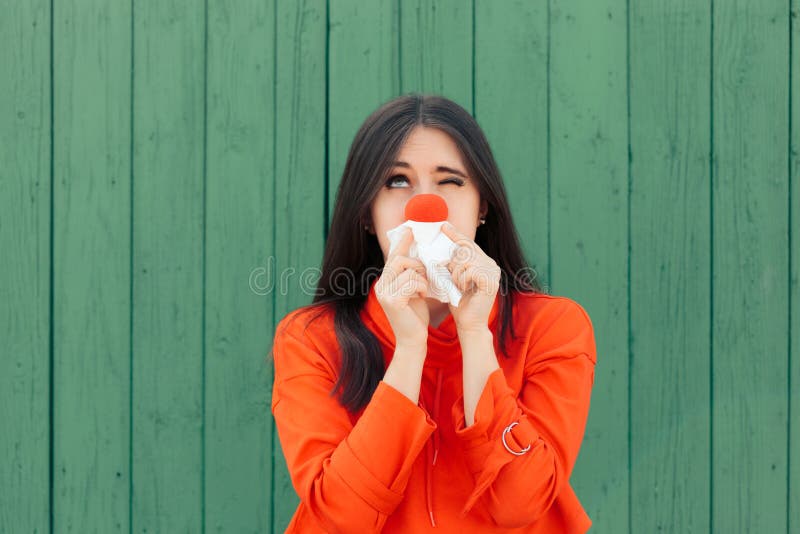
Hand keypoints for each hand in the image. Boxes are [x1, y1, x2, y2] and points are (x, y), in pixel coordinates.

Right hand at [375, 227, 429, 346]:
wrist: (413, 341)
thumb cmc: (416, 316)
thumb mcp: (414, 291)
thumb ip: (413, 275)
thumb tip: (422, 254)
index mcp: (385, 281)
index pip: (392, 256)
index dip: (402, 242)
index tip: (410, 228)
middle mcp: (381, 285)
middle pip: (399, 259)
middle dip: (417, 263)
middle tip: (426, 274)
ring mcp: (384, 293)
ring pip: (407, 269)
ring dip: (421, 277)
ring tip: (424, 289)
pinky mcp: (392, 301)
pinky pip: (410, 281)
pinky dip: (420, 286)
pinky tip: (422, 295)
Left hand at [440, 222, 500, 332]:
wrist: (468, 324)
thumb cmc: (459, 303)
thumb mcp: (452, 279)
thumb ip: (451, 264)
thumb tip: (439, 250)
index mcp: (484, 262)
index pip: (468, 244)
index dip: (455, 234)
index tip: (443, 226)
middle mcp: (491, 264)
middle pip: (465, 251)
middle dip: (452, 263)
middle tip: (451, 279)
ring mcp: (493, 271)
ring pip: (465, 260)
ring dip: (456, 274)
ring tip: (458, 287)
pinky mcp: (490, 280)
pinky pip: (469, 270)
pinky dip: (461, 280)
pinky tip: (464, 290)